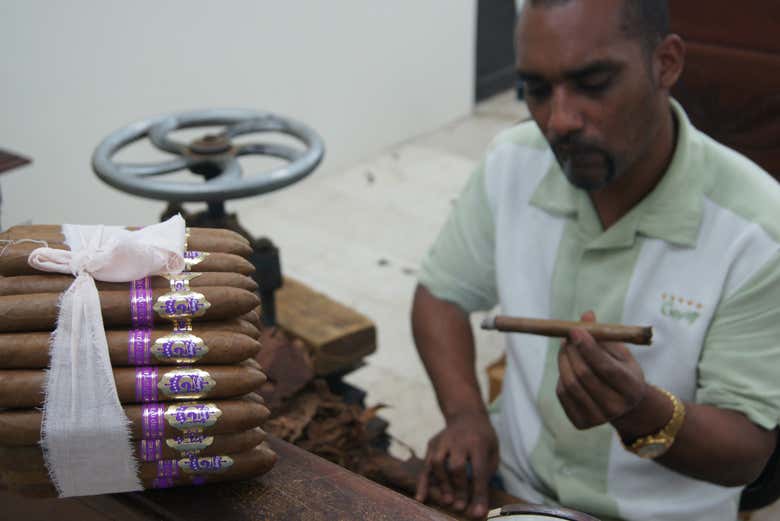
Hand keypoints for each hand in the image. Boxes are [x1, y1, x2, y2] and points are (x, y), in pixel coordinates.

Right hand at [415, 411, 498, 518]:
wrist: (467, 414)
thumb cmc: (483, 439)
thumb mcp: (492, 451)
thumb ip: (486, 474)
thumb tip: (478, 503)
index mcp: (478, 442)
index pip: (478, 471)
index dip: (478, 493)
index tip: (477, 513)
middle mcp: (458, 440)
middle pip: (456, 466)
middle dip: (458, 489)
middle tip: (460, 507)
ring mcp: (442, 440)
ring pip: (437, 463)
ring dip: (442, 484)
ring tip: (447, 501)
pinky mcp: (432, 444)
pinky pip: (425, 464)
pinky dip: (422, 482)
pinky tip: (421, 498)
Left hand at [556, 311, 648, 429]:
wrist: (625, 406)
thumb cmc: (622, 371)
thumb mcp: (620, 352)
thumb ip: (603, 335)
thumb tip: (586, 314)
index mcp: (631, 388)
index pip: (606, 368)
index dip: (588, 347)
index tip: (575, 330)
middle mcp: (616, 407)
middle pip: (584, 375)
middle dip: (572, 351)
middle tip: (567, 335)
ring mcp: (598, 418)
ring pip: (570, 383)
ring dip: (563, 360)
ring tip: (566, 347)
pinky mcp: (581, 422)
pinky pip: (562, 393)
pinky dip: (562, 375)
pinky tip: (568, 366)